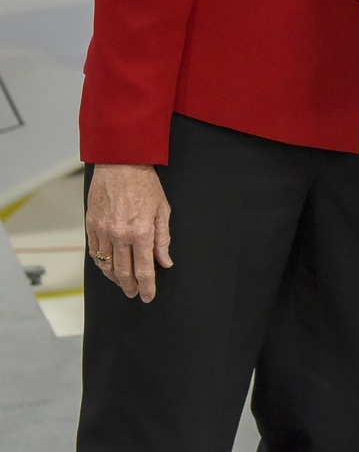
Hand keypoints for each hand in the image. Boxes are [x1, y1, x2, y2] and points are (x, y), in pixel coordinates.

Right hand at [86, 163, 172, 302]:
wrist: (121, 163)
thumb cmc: (145, 183)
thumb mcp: (162, 209)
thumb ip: (163, 238)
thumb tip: (165, 262)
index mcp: (141, 232)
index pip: (144, 269)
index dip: (147, 287)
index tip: (148, 296)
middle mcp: (121, 235)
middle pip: (124, 272)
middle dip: (131, 287)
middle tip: (135, 293)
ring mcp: (103, 231)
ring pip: (107, 266)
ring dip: (115, 278)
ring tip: (123, 283)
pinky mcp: (91, 225)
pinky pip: (94, 253)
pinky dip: (101, 264)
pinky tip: (108, 267)